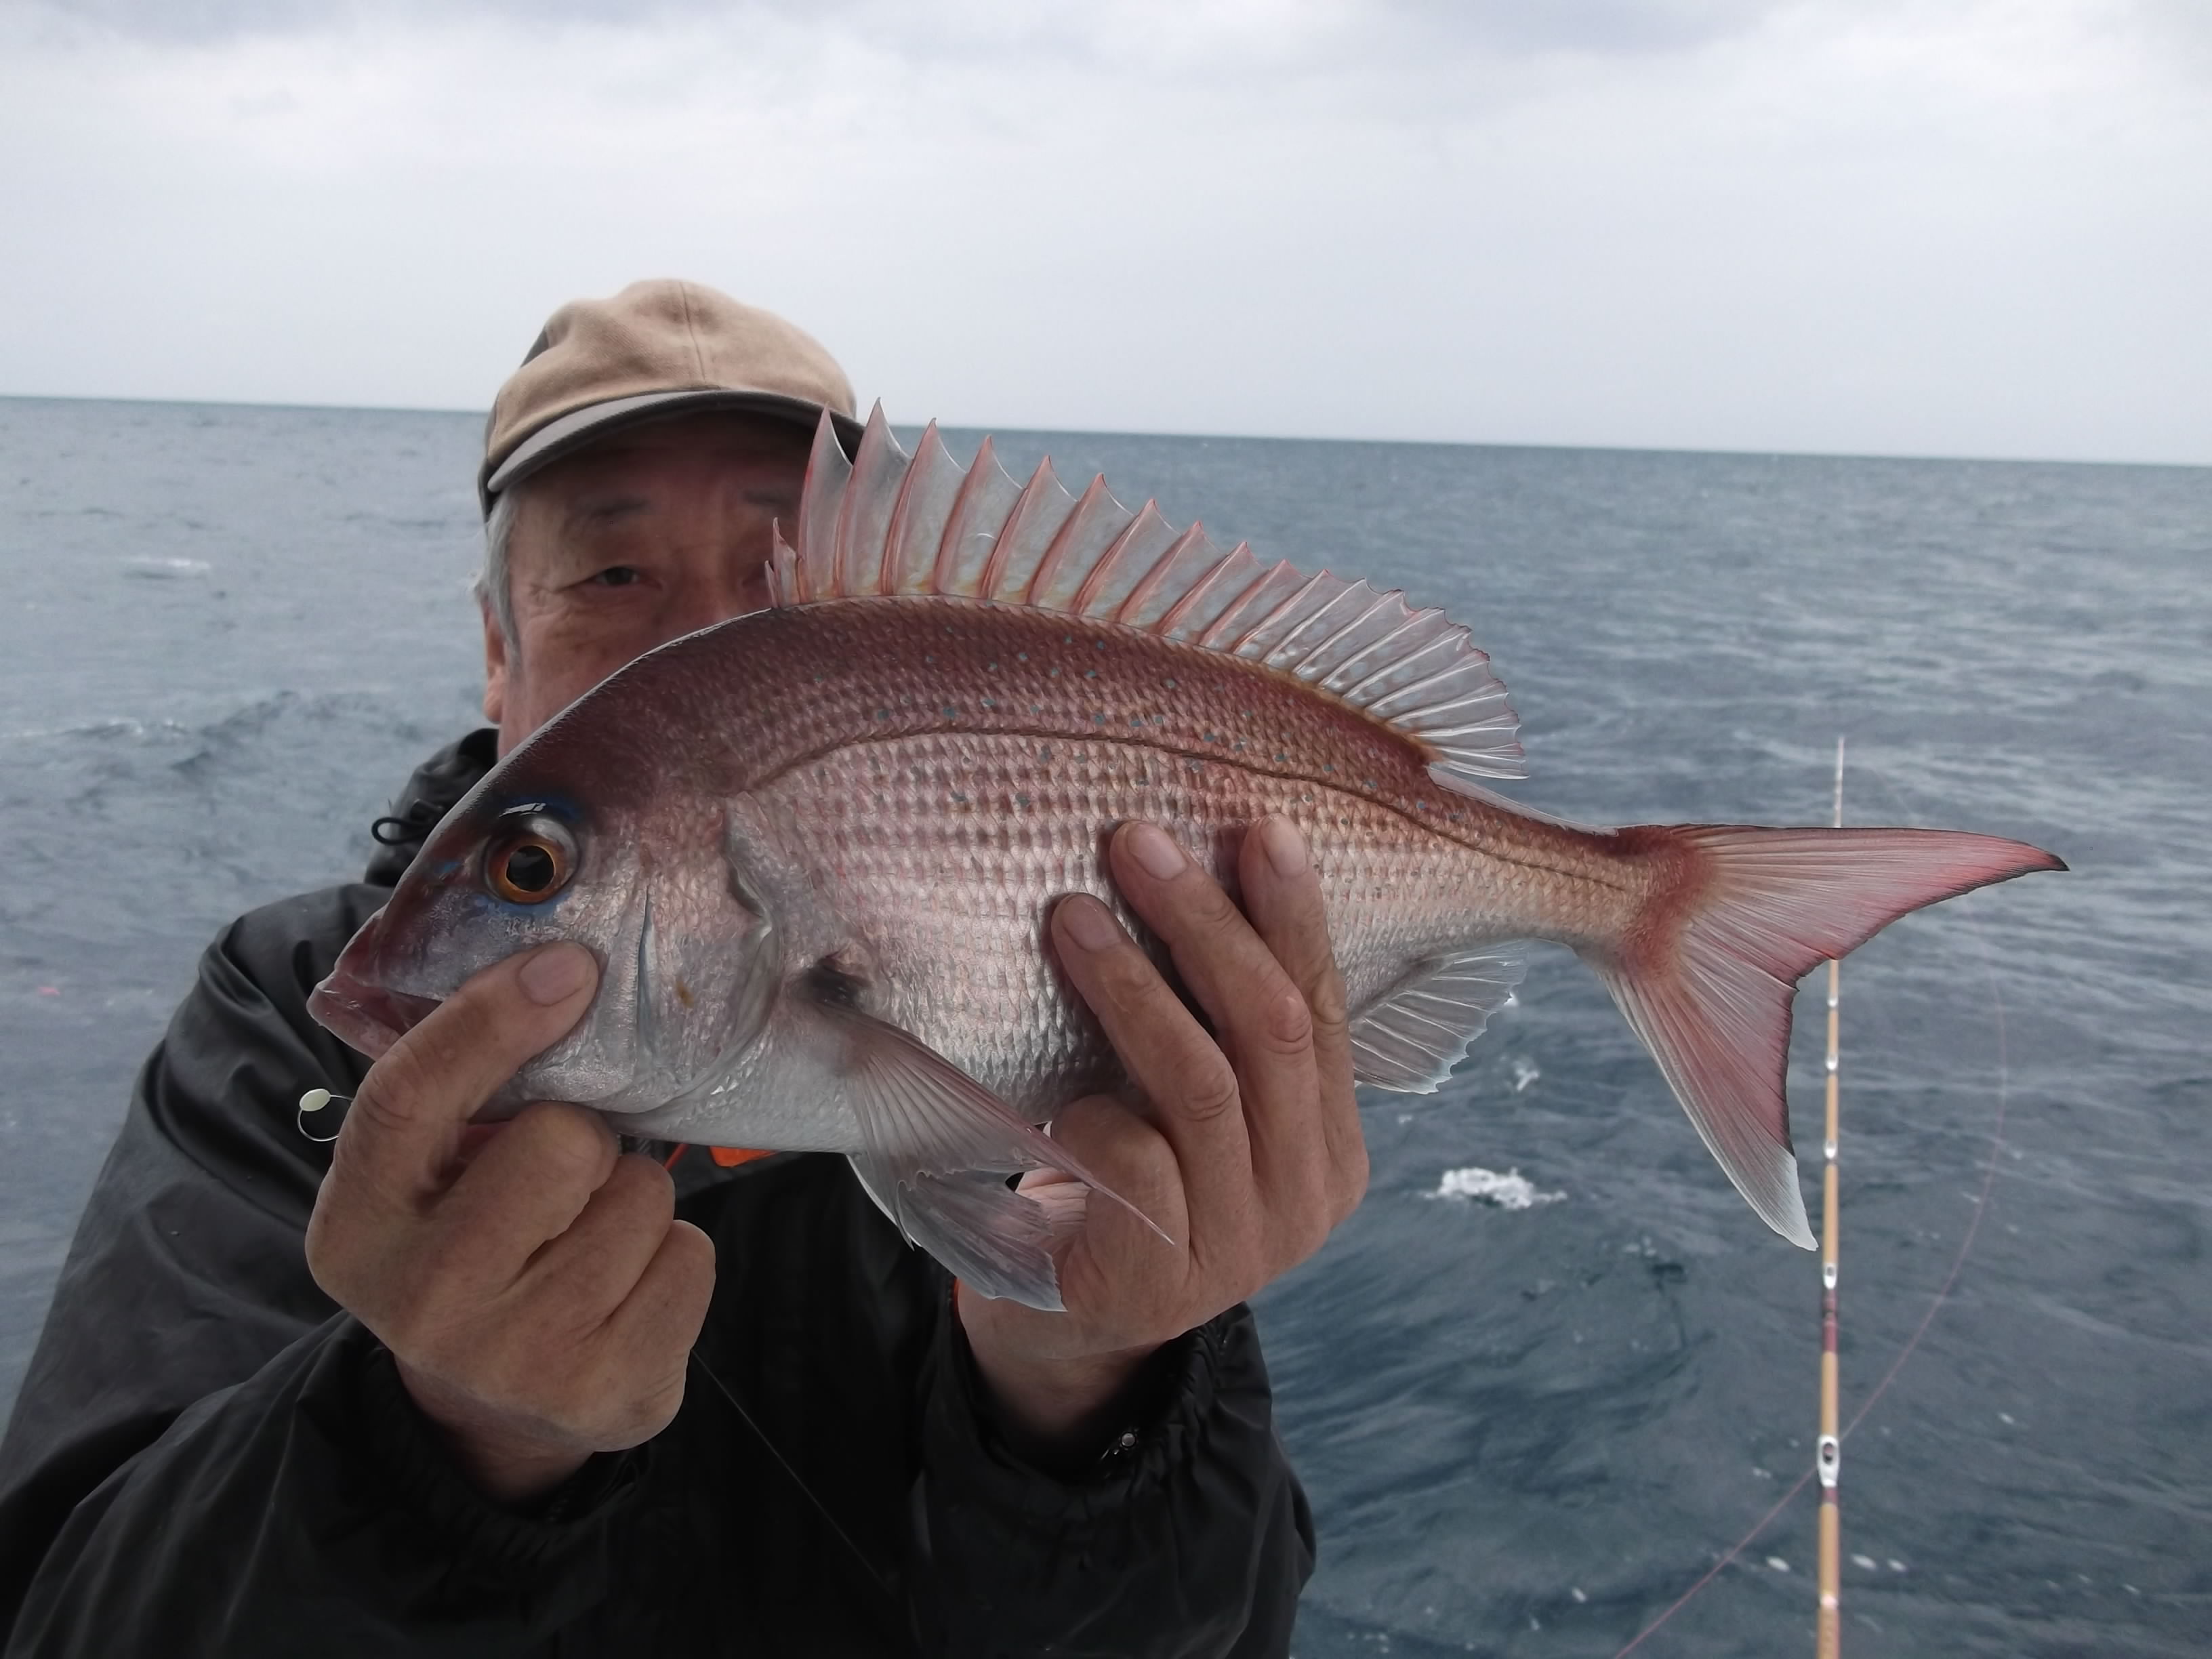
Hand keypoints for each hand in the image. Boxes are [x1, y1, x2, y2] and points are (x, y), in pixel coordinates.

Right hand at [305, 944, 715, 1502]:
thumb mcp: (426, 1181)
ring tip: (590, 1241)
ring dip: (635, 1201)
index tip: (566, 969)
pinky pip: (691, 1259)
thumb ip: (463, 1092)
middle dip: (586, 1138)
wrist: (491, 1409)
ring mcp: (517, 1358)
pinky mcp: (607, 1394)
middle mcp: (424, 1301)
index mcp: (359, 1229)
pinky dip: (675, 1259)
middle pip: (562, 1140)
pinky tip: (625, 1291)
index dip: (491, 1019)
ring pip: (642, 1196)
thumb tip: (560, 973)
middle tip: (565, 1177)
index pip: (412, 1097)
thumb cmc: (470, 1248)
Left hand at [955, 817, 1367, 1456]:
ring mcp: (1241, 1243)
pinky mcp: (1162, 1277)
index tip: (1260, 827)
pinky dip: (1090, 1109)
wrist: (1071, 1325)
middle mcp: (1305, 1194)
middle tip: (1141, 845)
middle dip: (1207, 925)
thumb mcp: (1191, 1105)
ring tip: (1072, 917)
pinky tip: (1052, 1094)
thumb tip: (1185, 864)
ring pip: (1201, 1084)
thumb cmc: (1130, 1179)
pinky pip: (1131, 1160)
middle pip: (1274, 1031)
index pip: (1326, 1006)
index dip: (1293, 915)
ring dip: (1134, 988)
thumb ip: (1215, 1027)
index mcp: (1332, 1145)